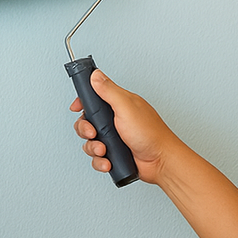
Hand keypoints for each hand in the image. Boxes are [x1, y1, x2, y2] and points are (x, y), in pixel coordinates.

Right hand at [70, 70, 177, 185]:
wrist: (161, 161)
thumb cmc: (150, 134)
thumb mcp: (126, 107)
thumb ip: (109, 91)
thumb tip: (96, 75)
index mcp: (119, 104)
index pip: (95, 98)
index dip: (83, 102)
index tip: (76, 107)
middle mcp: (116, 120)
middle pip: (87, 121)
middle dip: (85, 129)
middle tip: (93, 133)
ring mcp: (115, 138)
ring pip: (90, 141)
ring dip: (92, 148)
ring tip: (104, 150)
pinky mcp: (115, 154)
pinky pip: (97, 158)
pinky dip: (100, 161)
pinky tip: (108, 162)